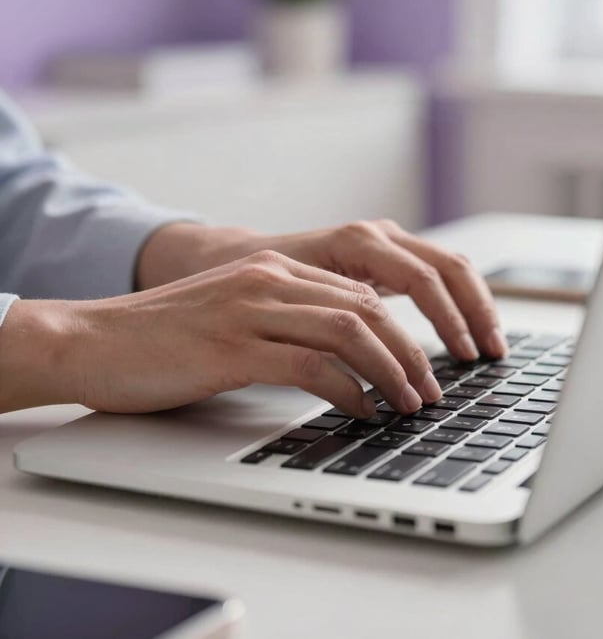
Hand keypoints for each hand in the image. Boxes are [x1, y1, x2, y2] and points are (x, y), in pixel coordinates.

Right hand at [0, 251, 445, 415]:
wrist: (92, 340)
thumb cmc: (165, 339)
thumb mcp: (236, 315)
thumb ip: (286, 322)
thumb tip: (343, 359)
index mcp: (274, 270)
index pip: (360, 294)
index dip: (402, 331)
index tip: (422, 366)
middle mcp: (269, 280)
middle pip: (367, 309)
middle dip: (410, 353)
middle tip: (430, 390)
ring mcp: (251, 309)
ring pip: (350, 331)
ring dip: (391, 372)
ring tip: (409, 404)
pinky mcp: (232, 346)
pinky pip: (311, 365)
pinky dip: (348, 391)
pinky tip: (361, 412)